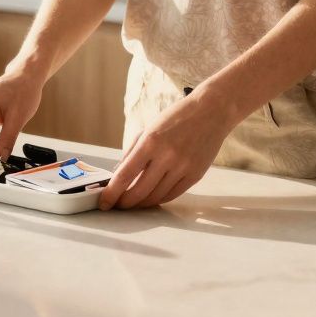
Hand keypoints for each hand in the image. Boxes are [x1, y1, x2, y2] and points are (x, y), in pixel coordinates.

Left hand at [100, 90, 233, 209]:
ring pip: (156, 197)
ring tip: (133, 202)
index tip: (104, 202)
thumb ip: (132, 152)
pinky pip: (172, 195)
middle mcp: (167, 156)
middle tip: (118, 205)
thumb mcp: (149, 129)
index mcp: (151, 141)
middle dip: (125, 202)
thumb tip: (118, 175)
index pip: (125, 175)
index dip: (112, 193)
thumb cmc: (177, 117)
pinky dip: (159, 199)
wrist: (211, 111)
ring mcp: (183, 167)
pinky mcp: (195, 175)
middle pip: (139, 191)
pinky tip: (151, 197)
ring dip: (141, 203)